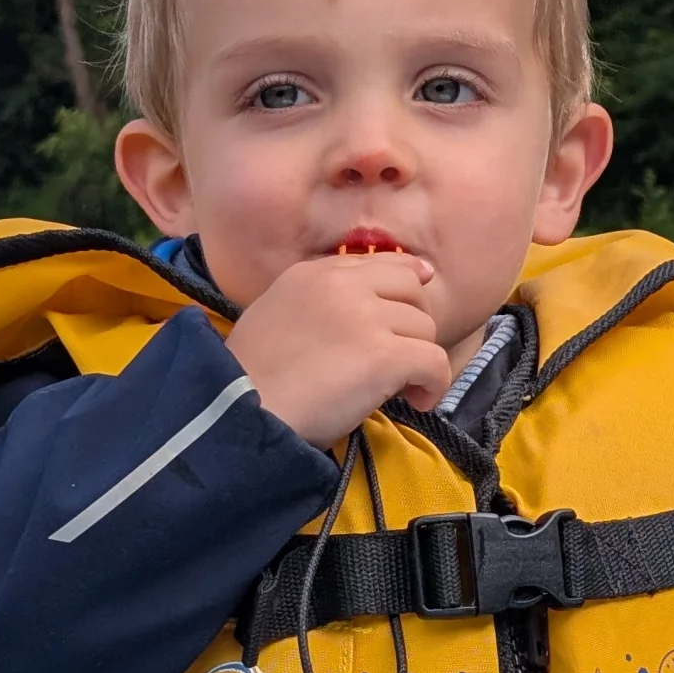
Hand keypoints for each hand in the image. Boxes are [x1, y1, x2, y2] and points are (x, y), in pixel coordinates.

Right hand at [225, 252, 451, 446]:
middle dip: (414, 323)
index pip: (380, 262)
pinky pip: (435, 361)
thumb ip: (316, 304)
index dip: (408, 280)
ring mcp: (365, 317)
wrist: (238, 410)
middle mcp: (342, 285)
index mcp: (313, 274)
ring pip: (425, 328)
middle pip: (411, 290)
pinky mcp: (385, 355)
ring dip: (420, 359)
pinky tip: (418, 402)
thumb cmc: (249, 378)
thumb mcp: (274, 316)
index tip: (419, 297)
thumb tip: (362, 310)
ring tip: (402, 389)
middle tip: (402, 358)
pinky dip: (434, 384)